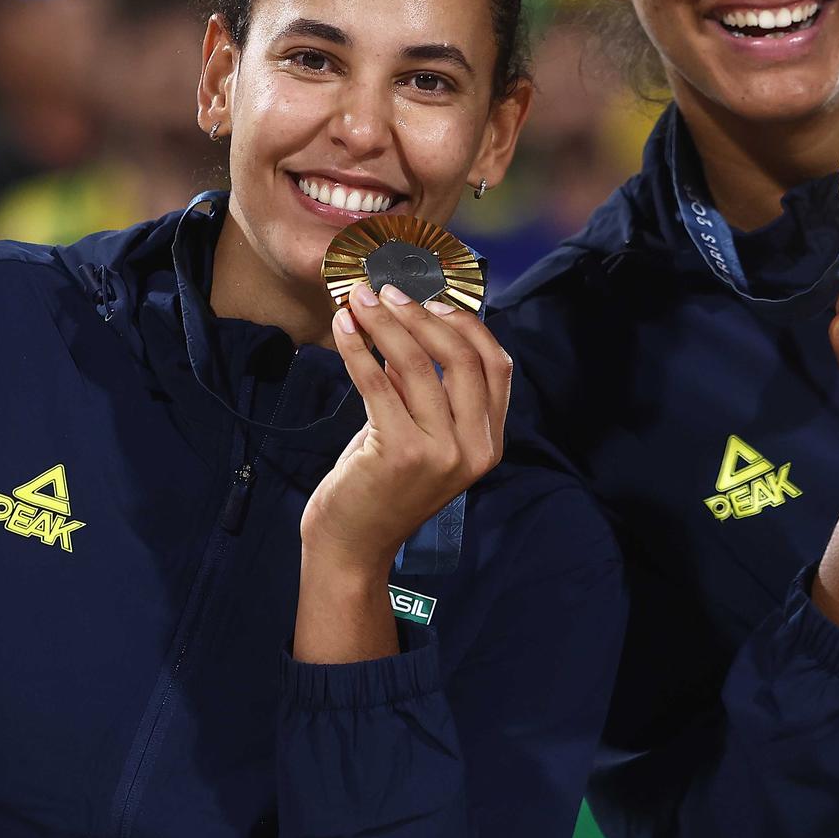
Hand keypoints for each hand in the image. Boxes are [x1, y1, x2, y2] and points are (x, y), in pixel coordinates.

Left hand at [300, 282, 511, 581]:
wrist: (353, 547)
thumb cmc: (383, 487)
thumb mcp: (421, 435)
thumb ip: (427, 391)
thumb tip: (411, 322)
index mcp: (489, 443)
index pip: (496, 366)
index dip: (468, 324)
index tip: (433, 299)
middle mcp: (474, 448)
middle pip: (461, 357)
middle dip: (423, 315)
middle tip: (389, 291)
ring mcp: (441, 453)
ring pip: (416, 364)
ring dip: (384, 322)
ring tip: (359, 299)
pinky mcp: (400, 453)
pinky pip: (377, 382)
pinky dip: (357, 347)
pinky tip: (342, 327)